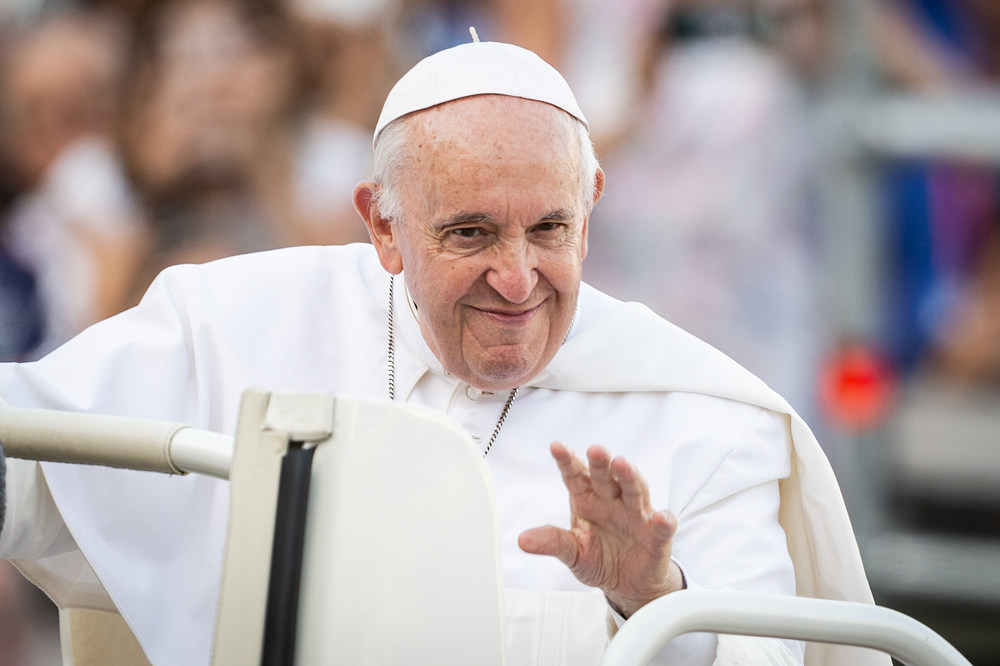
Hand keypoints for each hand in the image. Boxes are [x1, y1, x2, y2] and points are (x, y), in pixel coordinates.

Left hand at [518, 442, 683, 617]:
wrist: (627, 585)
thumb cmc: (600, 560)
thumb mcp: (572, 553)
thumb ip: (552, 542)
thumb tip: (522, 539)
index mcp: (587, 500)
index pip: (575, 476)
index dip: (567, 461)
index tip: (556, 447)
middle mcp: (612, 501)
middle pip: (606, 478)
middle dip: (601, 463)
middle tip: (595, 450)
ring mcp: (636, 516)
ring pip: (634, 491)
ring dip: (629, 477)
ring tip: (622, 465)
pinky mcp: (657, 537)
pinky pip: (662, 528)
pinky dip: (664, 522)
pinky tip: (662, 517)